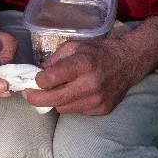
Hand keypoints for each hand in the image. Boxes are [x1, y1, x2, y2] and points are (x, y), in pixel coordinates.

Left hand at [25, 16, 157, 115]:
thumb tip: (39, 73)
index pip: (51, 78)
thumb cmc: (99, 52)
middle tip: (29, 94)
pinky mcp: (102, 110)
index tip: (36, 79)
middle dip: (36, 98)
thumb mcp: (75, 46)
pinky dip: (72, 104)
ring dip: (56, 101)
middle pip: (54, 99)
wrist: (128, 62)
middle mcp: (91, 84)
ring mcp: (97, 100)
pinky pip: (77, 111)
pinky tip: (77, 94)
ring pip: (63, 108)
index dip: (39, 80)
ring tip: (59, 91)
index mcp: (83, 64)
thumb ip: (55, 59)